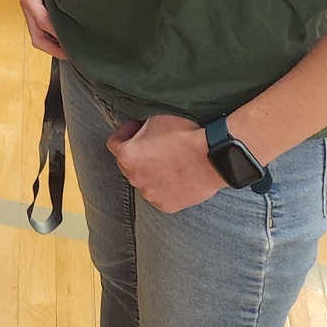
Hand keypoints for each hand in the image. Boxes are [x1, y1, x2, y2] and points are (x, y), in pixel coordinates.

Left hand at [107, 113, 221, 211]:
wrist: (212, 156)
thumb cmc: (184, 134)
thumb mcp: (154, 120)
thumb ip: (139, 130)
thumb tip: (137, 134)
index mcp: (127, 156)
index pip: (114, 143)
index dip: (125, 133)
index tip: (136, 129)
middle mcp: (134, 177)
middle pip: (127, 165)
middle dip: (137, 154)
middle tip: (154, 146)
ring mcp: (150, 194)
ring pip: (144, 181)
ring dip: (150, 173)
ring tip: (168, 164)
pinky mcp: (166, 205)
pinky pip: (159, 195)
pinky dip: (164, 187)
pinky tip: (176, 177)